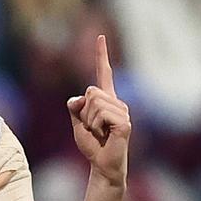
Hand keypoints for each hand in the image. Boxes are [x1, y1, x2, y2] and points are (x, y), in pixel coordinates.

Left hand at [67, 35, 130, 186]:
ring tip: (99, 133)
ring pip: (93, 102)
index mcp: (105, 99)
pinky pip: (100, 115)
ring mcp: (123, 111)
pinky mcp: (125, 122)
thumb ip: (75, 106)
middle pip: (90, 91)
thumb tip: (78, 98)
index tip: (100, 36)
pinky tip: (105, 135)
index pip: (103, 72)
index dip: (101, 54)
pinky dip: (94, 126)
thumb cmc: (91, 144)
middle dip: (83, 111)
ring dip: (88, 121)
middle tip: (92, 127)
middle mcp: (117, 102)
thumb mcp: (76, 122)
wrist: (102, 164)